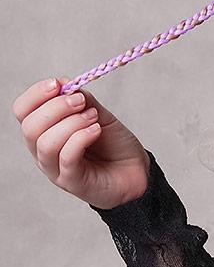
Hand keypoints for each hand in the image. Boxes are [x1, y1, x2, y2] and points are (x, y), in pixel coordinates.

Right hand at [12, 76, 150, 209]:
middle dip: (56, 107)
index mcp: (44, 131)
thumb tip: (65, 84)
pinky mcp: (71, 182)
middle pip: (30, 126)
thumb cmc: (114, 145)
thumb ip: (81, 100)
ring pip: (45, 143)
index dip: (36, 94)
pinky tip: (96, 131)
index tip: (58, 84)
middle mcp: (43, 151)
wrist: (137, 171)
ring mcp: (55, 169)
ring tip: (94, 118)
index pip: (23, 111)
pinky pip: (66, 157)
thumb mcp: (98, 114)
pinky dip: (81, 138)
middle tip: (81, 102)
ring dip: (71, 124)